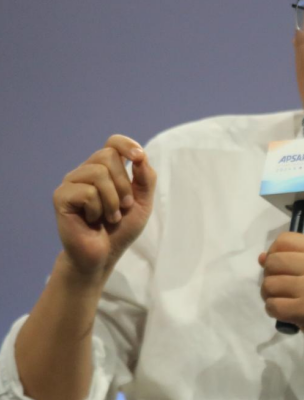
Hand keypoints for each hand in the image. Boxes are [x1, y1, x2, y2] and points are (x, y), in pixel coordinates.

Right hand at [53, 134, 156, 281]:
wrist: (102, 256)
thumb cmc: (120, 230)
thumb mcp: (142, 203)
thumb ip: (145, 179)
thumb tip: (140, 156)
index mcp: (104, 170)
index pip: (112, 143)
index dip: (126, 145)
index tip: (139, 157)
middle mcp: (86, 172)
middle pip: (108, 156)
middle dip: (123, 185)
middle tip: (123, 207)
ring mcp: (71, 183)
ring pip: (98, 173)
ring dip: (112, 200)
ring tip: (110, 217)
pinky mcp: (61, 197)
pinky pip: (87, 192)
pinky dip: (97, 209)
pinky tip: (92, 220)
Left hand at [258, 232, 303, 355]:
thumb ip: (298, 260)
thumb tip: (262, 257)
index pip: (285, 240)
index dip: (274, 252)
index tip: (279, 266)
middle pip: (273, 261)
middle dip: (269, 275)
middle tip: (279, 287)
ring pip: (269, 284)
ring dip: (269, 295)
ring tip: (282, 300)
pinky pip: (273, 305)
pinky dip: (273, 310)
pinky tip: (285, 312)